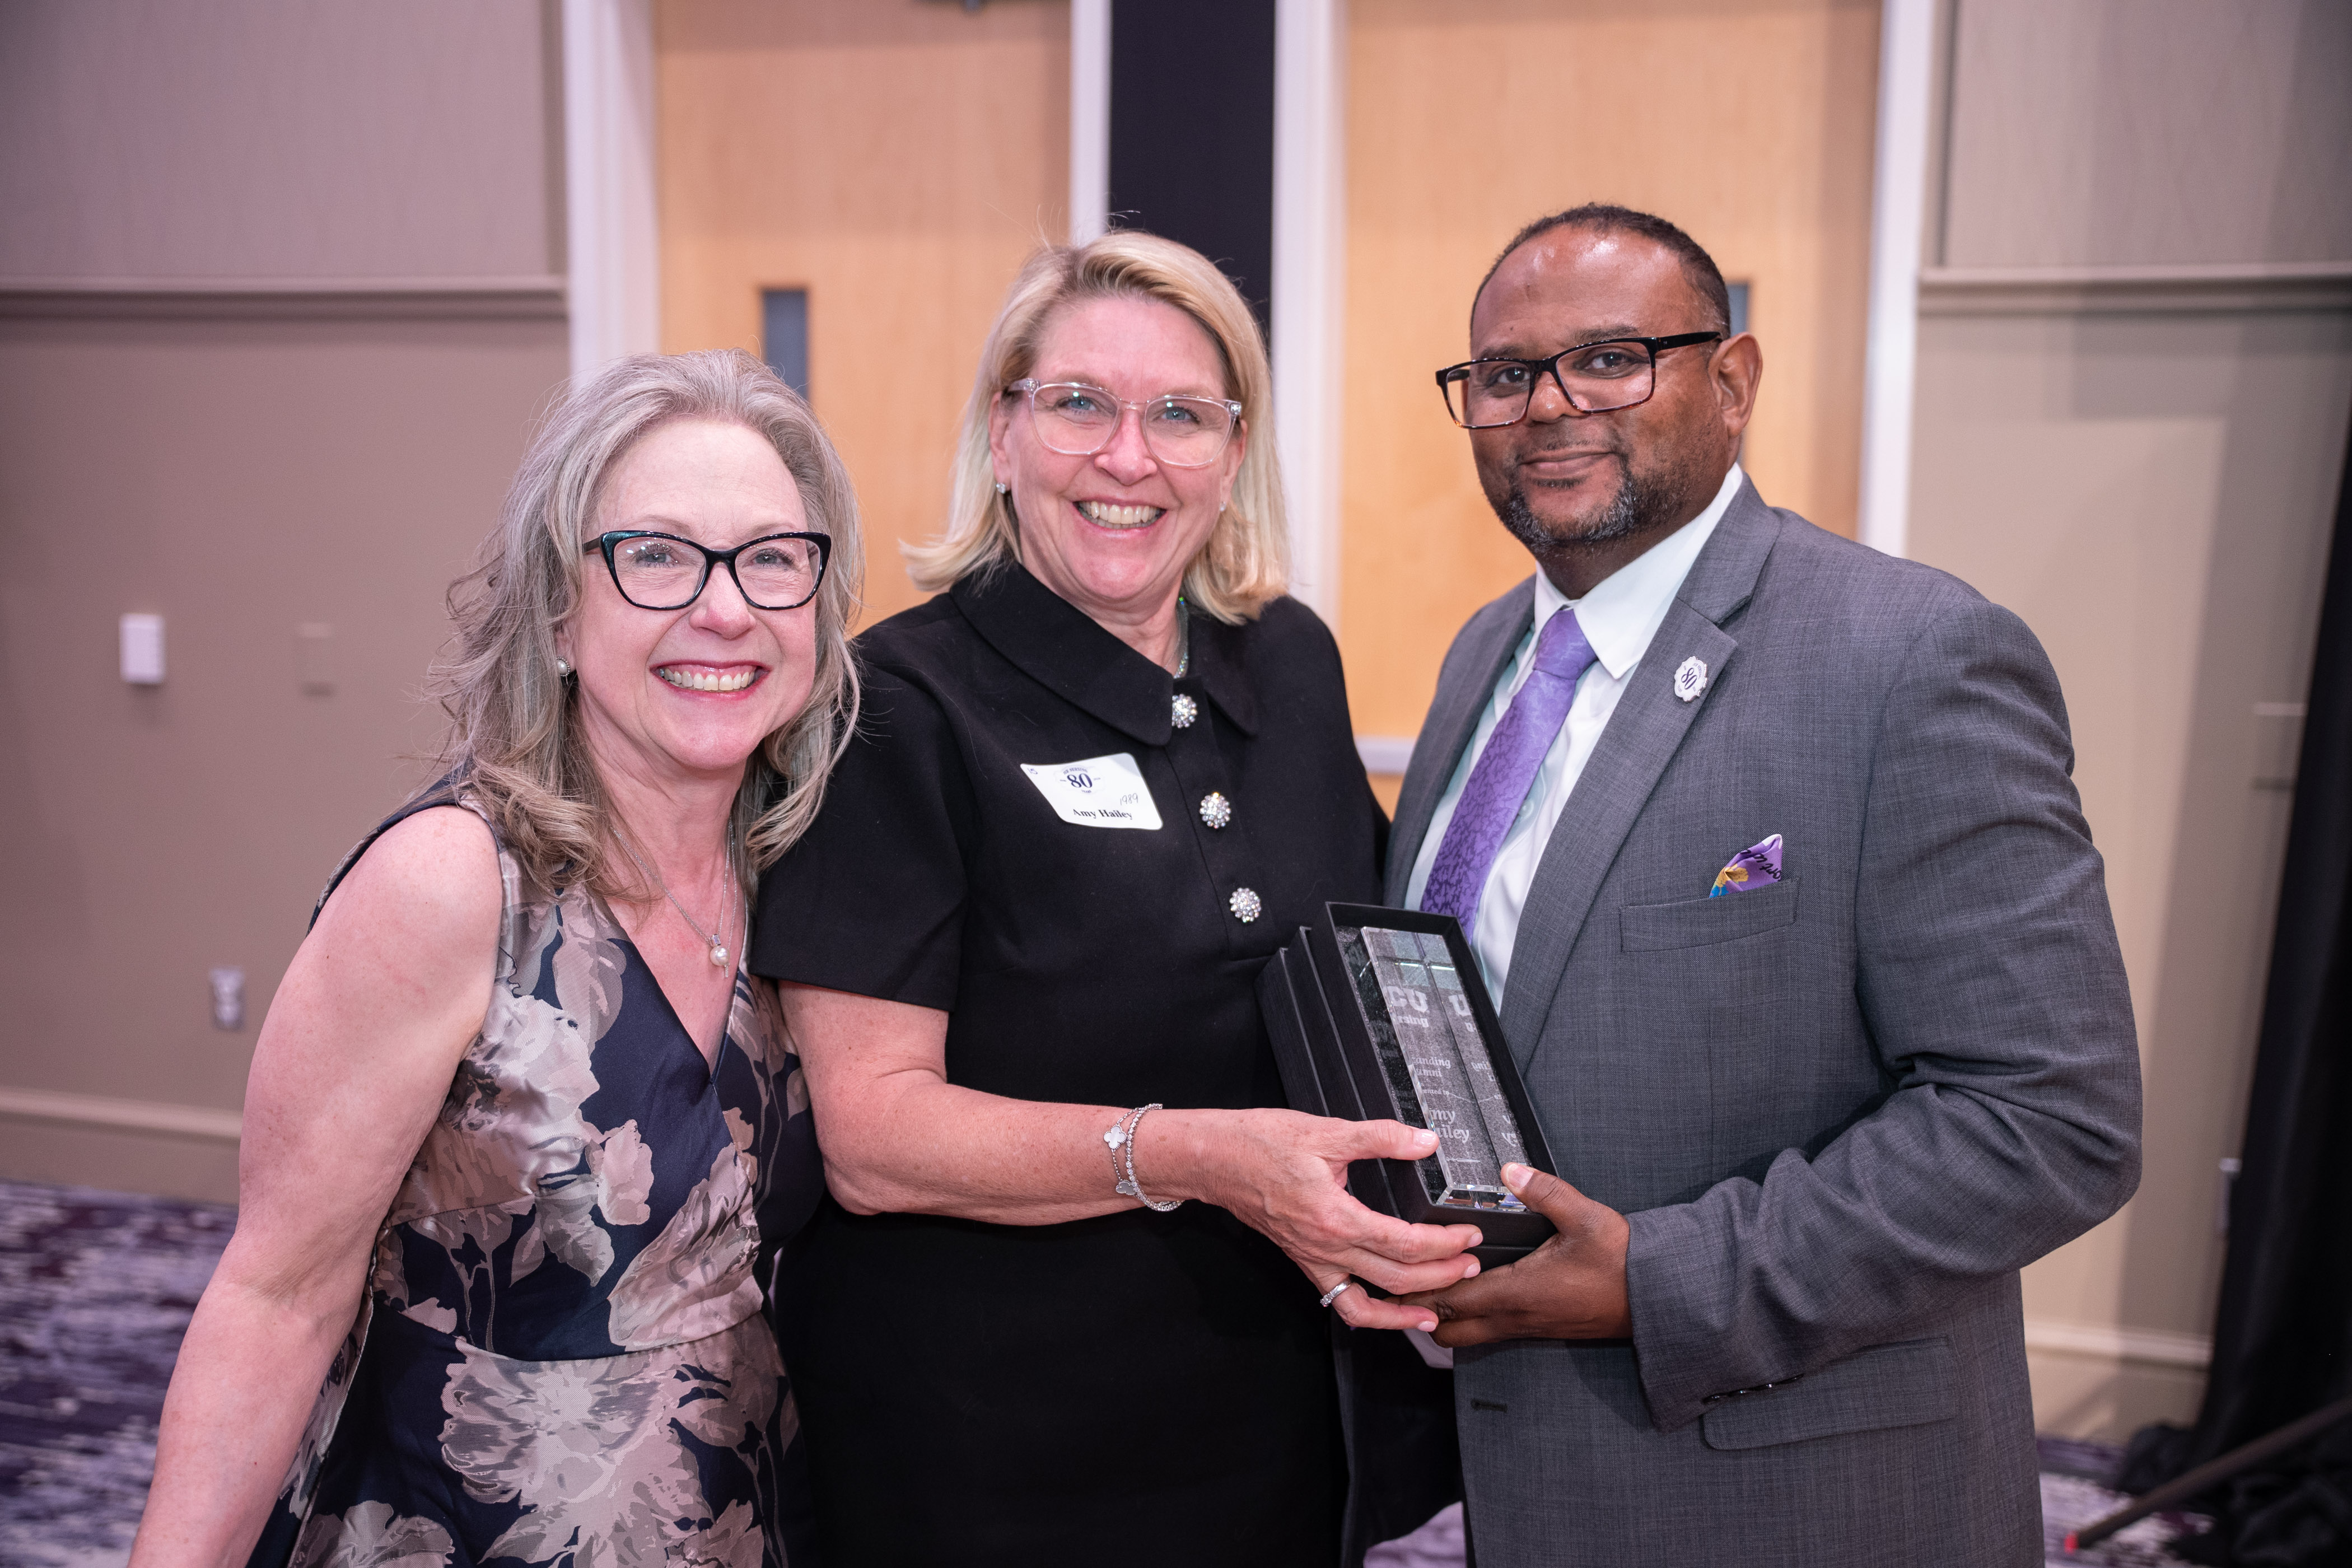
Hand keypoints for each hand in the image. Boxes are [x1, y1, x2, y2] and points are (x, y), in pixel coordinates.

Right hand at [1168, 1110, 1484, 1332]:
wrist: (1215, 1160)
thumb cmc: (1262, 1143)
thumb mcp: (1327, 1131)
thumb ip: (1381, 1137)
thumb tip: (1425, 1141)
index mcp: (1335, 1217)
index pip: (1403, 1242)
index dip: (1444, 1242)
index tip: (1470, 1233)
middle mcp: (1325, 1248)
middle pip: (1396, 1278)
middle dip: (1442, 1275)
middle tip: (1474, 1263)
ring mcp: (1314, 1261)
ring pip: (1370, 1303)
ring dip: (1410, 1307)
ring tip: (1441, 1304)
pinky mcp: (1305, 1263)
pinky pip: (1342, 1302)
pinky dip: (1372, 1314)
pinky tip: (1393, 1311)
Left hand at [1398, 1163, 1630, 1346]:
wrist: (1659, 1297)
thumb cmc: (1623, 1261)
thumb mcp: (1585, 1216)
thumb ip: (1544, 1191)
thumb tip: (1509, 1169)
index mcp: (1516, 1292)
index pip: (1450, 1300)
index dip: (1419, 1288)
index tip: (1396, 1273)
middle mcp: (1515, 1317)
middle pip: (1448, 1331)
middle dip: (1421, 1312)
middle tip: (1404, 1281)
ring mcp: (1528, 1328)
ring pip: (1470, 1336)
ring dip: (1447, 1317)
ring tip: (1430, 1284)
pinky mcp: (1541, 1329)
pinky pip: (1493, 1331)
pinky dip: (1473, 1319)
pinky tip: (1473, 1289)